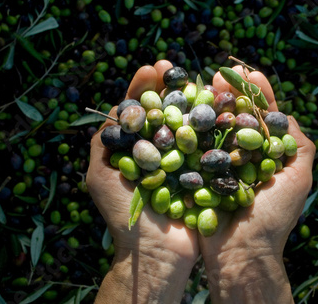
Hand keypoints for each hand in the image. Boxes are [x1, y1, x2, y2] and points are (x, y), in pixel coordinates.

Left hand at [86, 60, 198, 303]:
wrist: (157, 252)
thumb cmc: (124, 214)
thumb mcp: (101, 175)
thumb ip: (104, 142)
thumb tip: (115, 109)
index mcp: (135, 150)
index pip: (138, 111)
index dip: (143, 88)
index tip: (151, 68)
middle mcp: (160, 152)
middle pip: (164, 111)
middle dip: (167, 86)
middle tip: (170, 65)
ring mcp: (183, 161)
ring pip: (187, 123)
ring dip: (191, 98)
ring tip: (196, 76)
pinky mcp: (204, 172)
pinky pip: (208, 143)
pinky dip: (212, 122)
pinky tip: (216, 103)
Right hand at [198, 66, 315, 302]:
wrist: (240, 251)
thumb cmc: (274, 215)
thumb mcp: (299, 177)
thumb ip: (299, 144)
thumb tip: (285, 114)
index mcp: (265, 152)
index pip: (261, 115)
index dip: (255, 92)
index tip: (248, 72)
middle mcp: (240, 153)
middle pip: (233, 115)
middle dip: (228, 92)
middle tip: (219, 72)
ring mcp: (216, 162)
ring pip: (212, 126)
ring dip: (207, 103)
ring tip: (202, 84)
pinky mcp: (195, 172)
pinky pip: (192, 146)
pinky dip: (188, 127)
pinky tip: (184, 108)